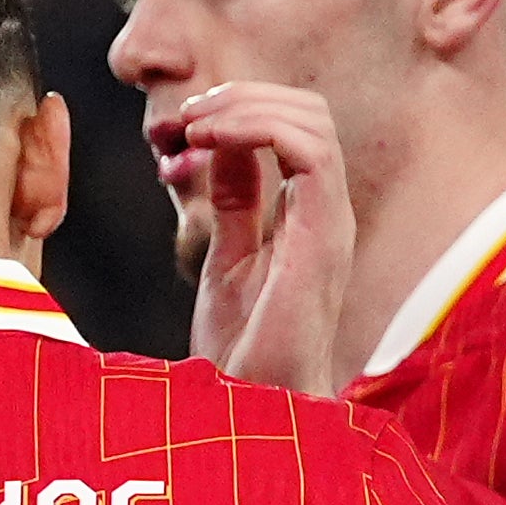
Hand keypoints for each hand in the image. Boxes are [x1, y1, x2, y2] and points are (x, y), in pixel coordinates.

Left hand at [161, 80, 358, 396]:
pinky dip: (257, 128)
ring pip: (313, 120)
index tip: (177, 131)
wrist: (256, 406)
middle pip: (307, 111)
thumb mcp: (227, 256)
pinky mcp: (322, 236)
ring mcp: (328, 221)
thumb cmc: (244, 350)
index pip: (292, 128)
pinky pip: (311, 151)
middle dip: (240, 98)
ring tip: (192, 127)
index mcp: (305, 214)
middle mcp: (325, 211)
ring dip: (245, 106)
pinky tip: (209, 141)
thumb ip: (234, 203)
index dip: (235, 112)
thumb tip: (218, 151)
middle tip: (182, 121)